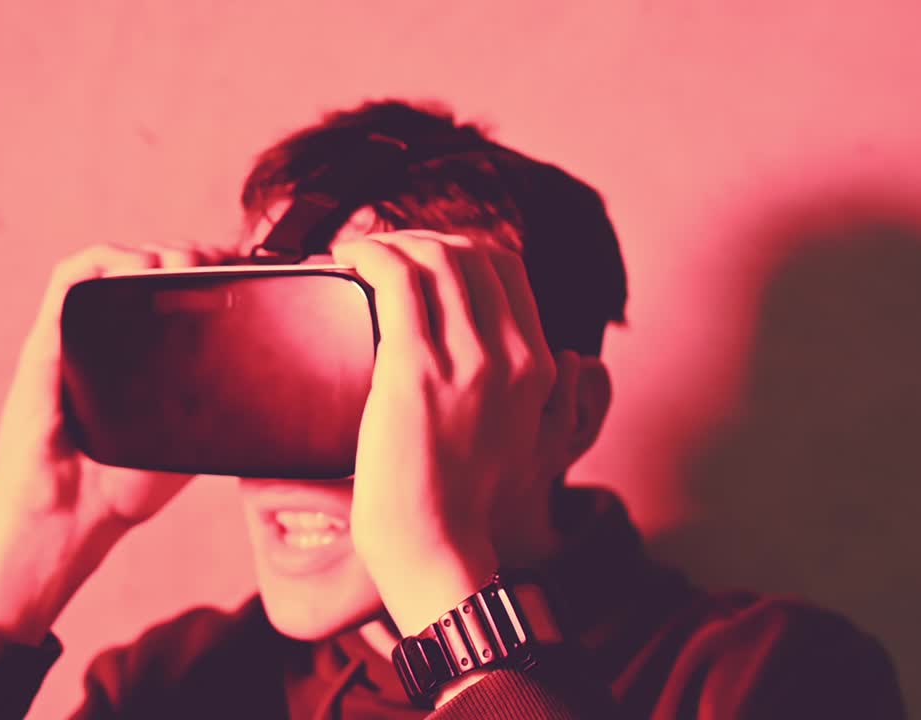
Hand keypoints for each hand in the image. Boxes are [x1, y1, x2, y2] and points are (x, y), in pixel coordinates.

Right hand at [0, 244, 223, 642]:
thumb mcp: (193, 443)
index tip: (247, 267)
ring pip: (111, 262)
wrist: (70, 520)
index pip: (175, 290)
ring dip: (155, 249)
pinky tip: (142, 267)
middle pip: (147, 266)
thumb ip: (221, 416)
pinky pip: (69, 280)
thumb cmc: (123, 488)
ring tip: (190, 261)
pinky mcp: (48, 342)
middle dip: (191, 252)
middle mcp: (109, 338)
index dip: (212, 269)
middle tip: (225, 261)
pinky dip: (106, 259)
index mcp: (144, 357)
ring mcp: (78, 336)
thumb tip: (277, 403)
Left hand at [332, 230, 566, 636]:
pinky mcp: (415, 371)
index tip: (420, 255)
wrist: (437, 546)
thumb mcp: (536, 446)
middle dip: (419, 237)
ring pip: (434, 256)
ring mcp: (466, 361)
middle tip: (381, 252)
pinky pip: (395, 281)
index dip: (458, 245)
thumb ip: (557, 400)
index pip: (506, 267)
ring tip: (360, 255)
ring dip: (391, 241)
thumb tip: (574, 357)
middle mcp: (511, 356)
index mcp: (538, 368)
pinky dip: (368, 255)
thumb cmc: (470, 504)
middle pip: (470, 251)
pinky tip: (346, 260)